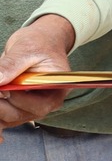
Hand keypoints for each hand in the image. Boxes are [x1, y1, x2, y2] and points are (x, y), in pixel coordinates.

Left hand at [0, 15, 73, 131]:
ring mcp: (31, 106)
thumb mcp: (27, 49)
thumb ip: (12, 65)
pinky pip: (4, 117)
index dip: (18, 99)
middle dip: (2, 104)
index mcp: (57, 89)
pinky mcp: (18, 107)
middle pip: (22, 114)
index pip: (40, 105)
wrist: (39, 42)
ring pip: (9, 118)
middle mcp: (46, 102)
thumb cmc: (40, 43)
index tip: (2, 87)